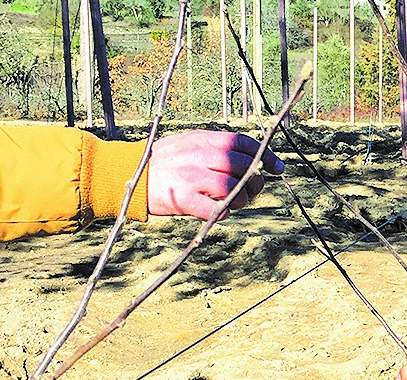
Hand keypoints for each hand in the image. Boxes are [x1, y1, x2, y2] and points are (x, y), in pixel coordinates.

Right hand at [146, 131, 284, 219]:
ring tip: (235, 202)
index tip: (276, 168)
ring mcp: (192, 177)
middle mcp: (199, 155)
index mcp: (202, 139)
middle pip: (242, 165)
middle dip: (256, 181)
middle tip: (252, 190)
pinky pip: (216, 209)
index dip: (265, 154)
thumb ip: (215, 148)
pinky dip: (225, 212)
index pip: (241, 142)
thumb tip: (249, 157)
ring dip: (242, 199)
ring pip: (233, 188)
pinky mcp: (184, 199)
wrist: (131, 175)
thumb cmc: (165, 162)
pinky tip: (221, 211)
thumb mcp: (188, 143)